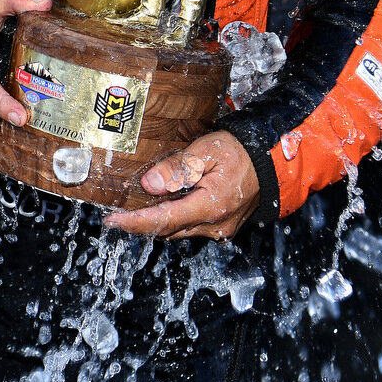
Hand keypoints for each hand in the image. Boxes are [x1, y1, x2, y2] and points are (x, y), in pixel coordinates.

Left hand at [102, 131, 259, 239]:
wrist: (269, 161)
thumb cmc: (240, 152)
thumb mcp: (206, 151)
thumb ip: (177, 168)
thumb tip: (149, 185)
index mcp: (211, 206)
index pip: (164, 221)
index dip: (136, 223)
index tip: (113, 222)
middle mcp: (215, 225)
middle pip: (169, 230)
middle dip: (142, 224)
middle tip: (117, 214)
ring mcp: (220, 229)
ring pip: (179, 231)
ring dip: (158, 222)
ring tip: (136, 209)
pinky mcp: (221, 227)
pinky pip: (191, 227)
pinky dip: (174, 219)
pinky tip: (164, 205)